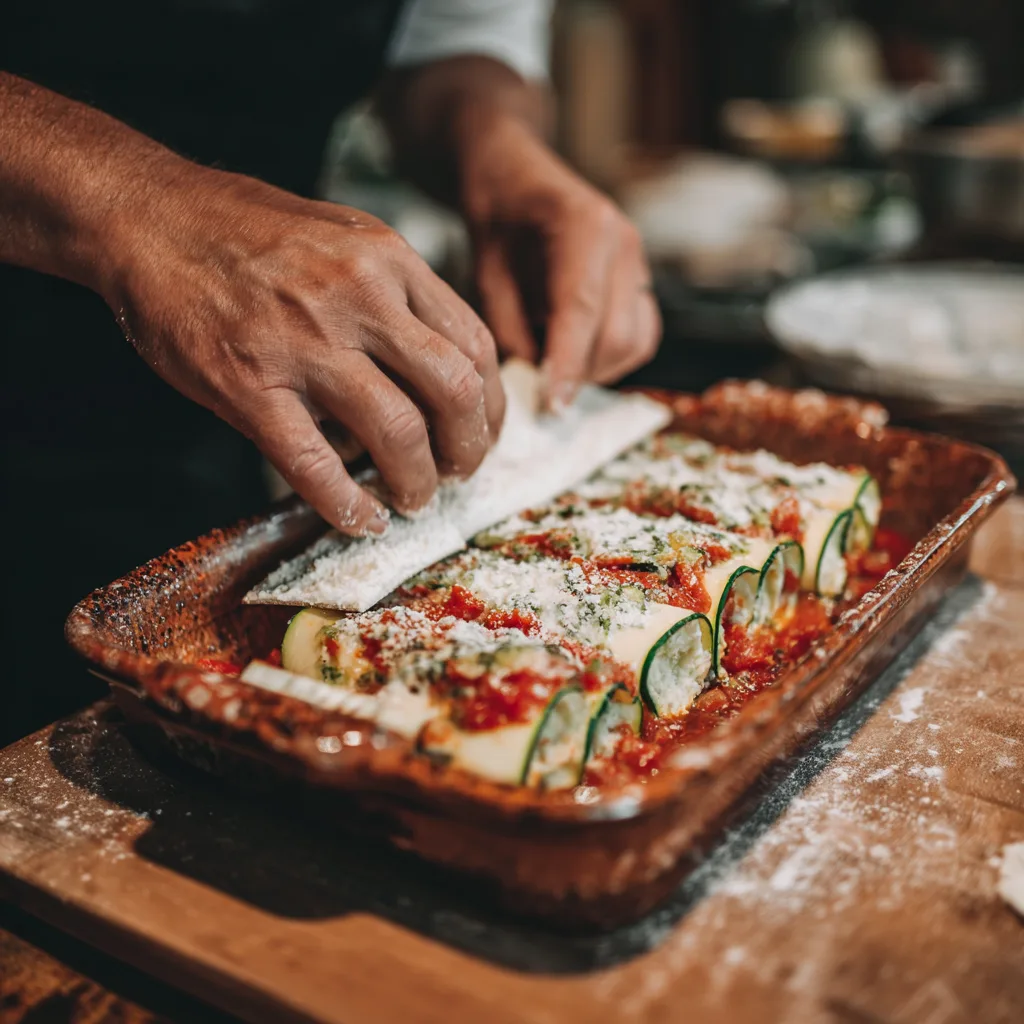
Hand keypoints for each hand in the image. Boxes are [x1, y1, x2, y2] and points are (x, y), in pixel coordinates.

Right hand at [101, 167, 503, 534]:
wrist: (149, 217)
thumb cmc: (248, 232)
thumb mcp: (345, 238)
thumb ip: (396, 295)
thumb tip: (440, 367)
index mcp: (389, 261)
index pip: (475, 344)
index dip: (492, 404)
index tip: (484, 432)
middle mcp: (358, 298)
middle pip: (454, 390)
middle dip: (469, 448)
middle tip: (459, 473)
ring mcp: (302, 343)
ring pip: (397, 431)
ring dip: (417, 481)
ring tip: (413, 499)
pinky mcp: (248, 386)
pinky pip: (314, 464)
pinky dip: (348, 505)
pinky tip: (360, 520)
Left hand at [461, 115, 660, 407]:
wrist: (516, 176)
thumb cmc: (496, 219)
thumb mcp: (486, 274)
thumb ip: (509, 330)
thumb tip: (533, 385)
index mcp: (584, 225)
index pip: (582, 310)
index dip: (568, 366)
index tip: (552, 406)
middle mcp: (623, 242)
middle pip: (618, 335)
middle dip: (581, 374)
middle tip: (539, 387)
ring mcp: (639, 260)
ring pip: (636, 342)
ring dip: (598, 369)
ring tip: (556, 364)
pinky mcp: (642, 280)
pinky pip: (641, 335)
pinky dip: (612, 357)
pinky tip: (576, 351)